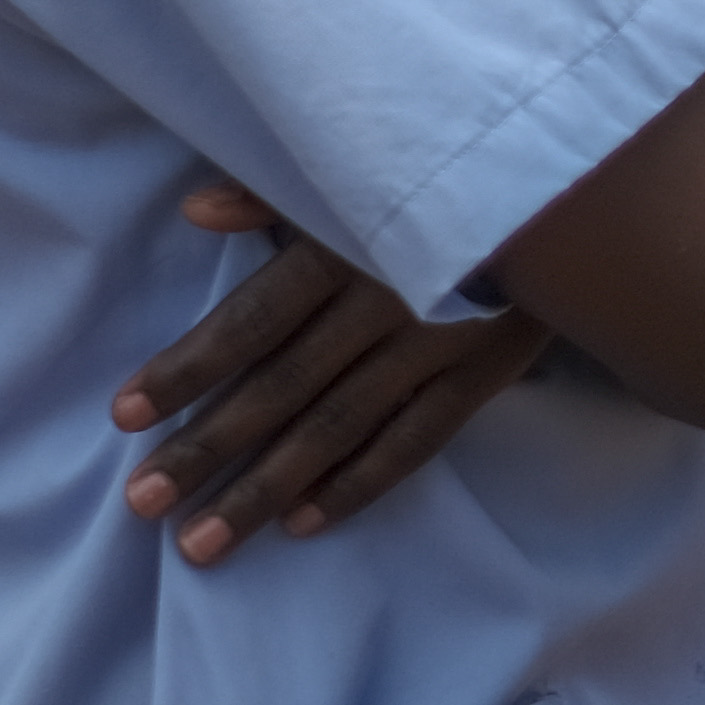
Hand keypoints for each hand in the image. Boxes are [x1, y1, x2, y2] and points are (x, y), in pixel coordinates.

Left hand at [112, 184, 554, 564]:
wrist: (580, 182)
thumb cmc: (449, 164)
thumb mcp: (366, 162)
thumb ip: (278, 192)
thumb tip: (195, 210)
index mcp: (345, 245)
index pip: (251, 320)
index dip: (188, 369)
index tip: (125, 416)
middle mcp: (384, 302)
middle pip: (282, 387)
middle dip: (208, 449)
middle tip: (144, 505)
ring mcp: (437, 345)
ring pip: (339, 427)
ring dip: (268, 487)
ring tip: (204, 542)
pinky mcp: (483, 370)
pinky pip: (416, 441)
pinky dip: (360, 483)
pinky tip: (305, 522)